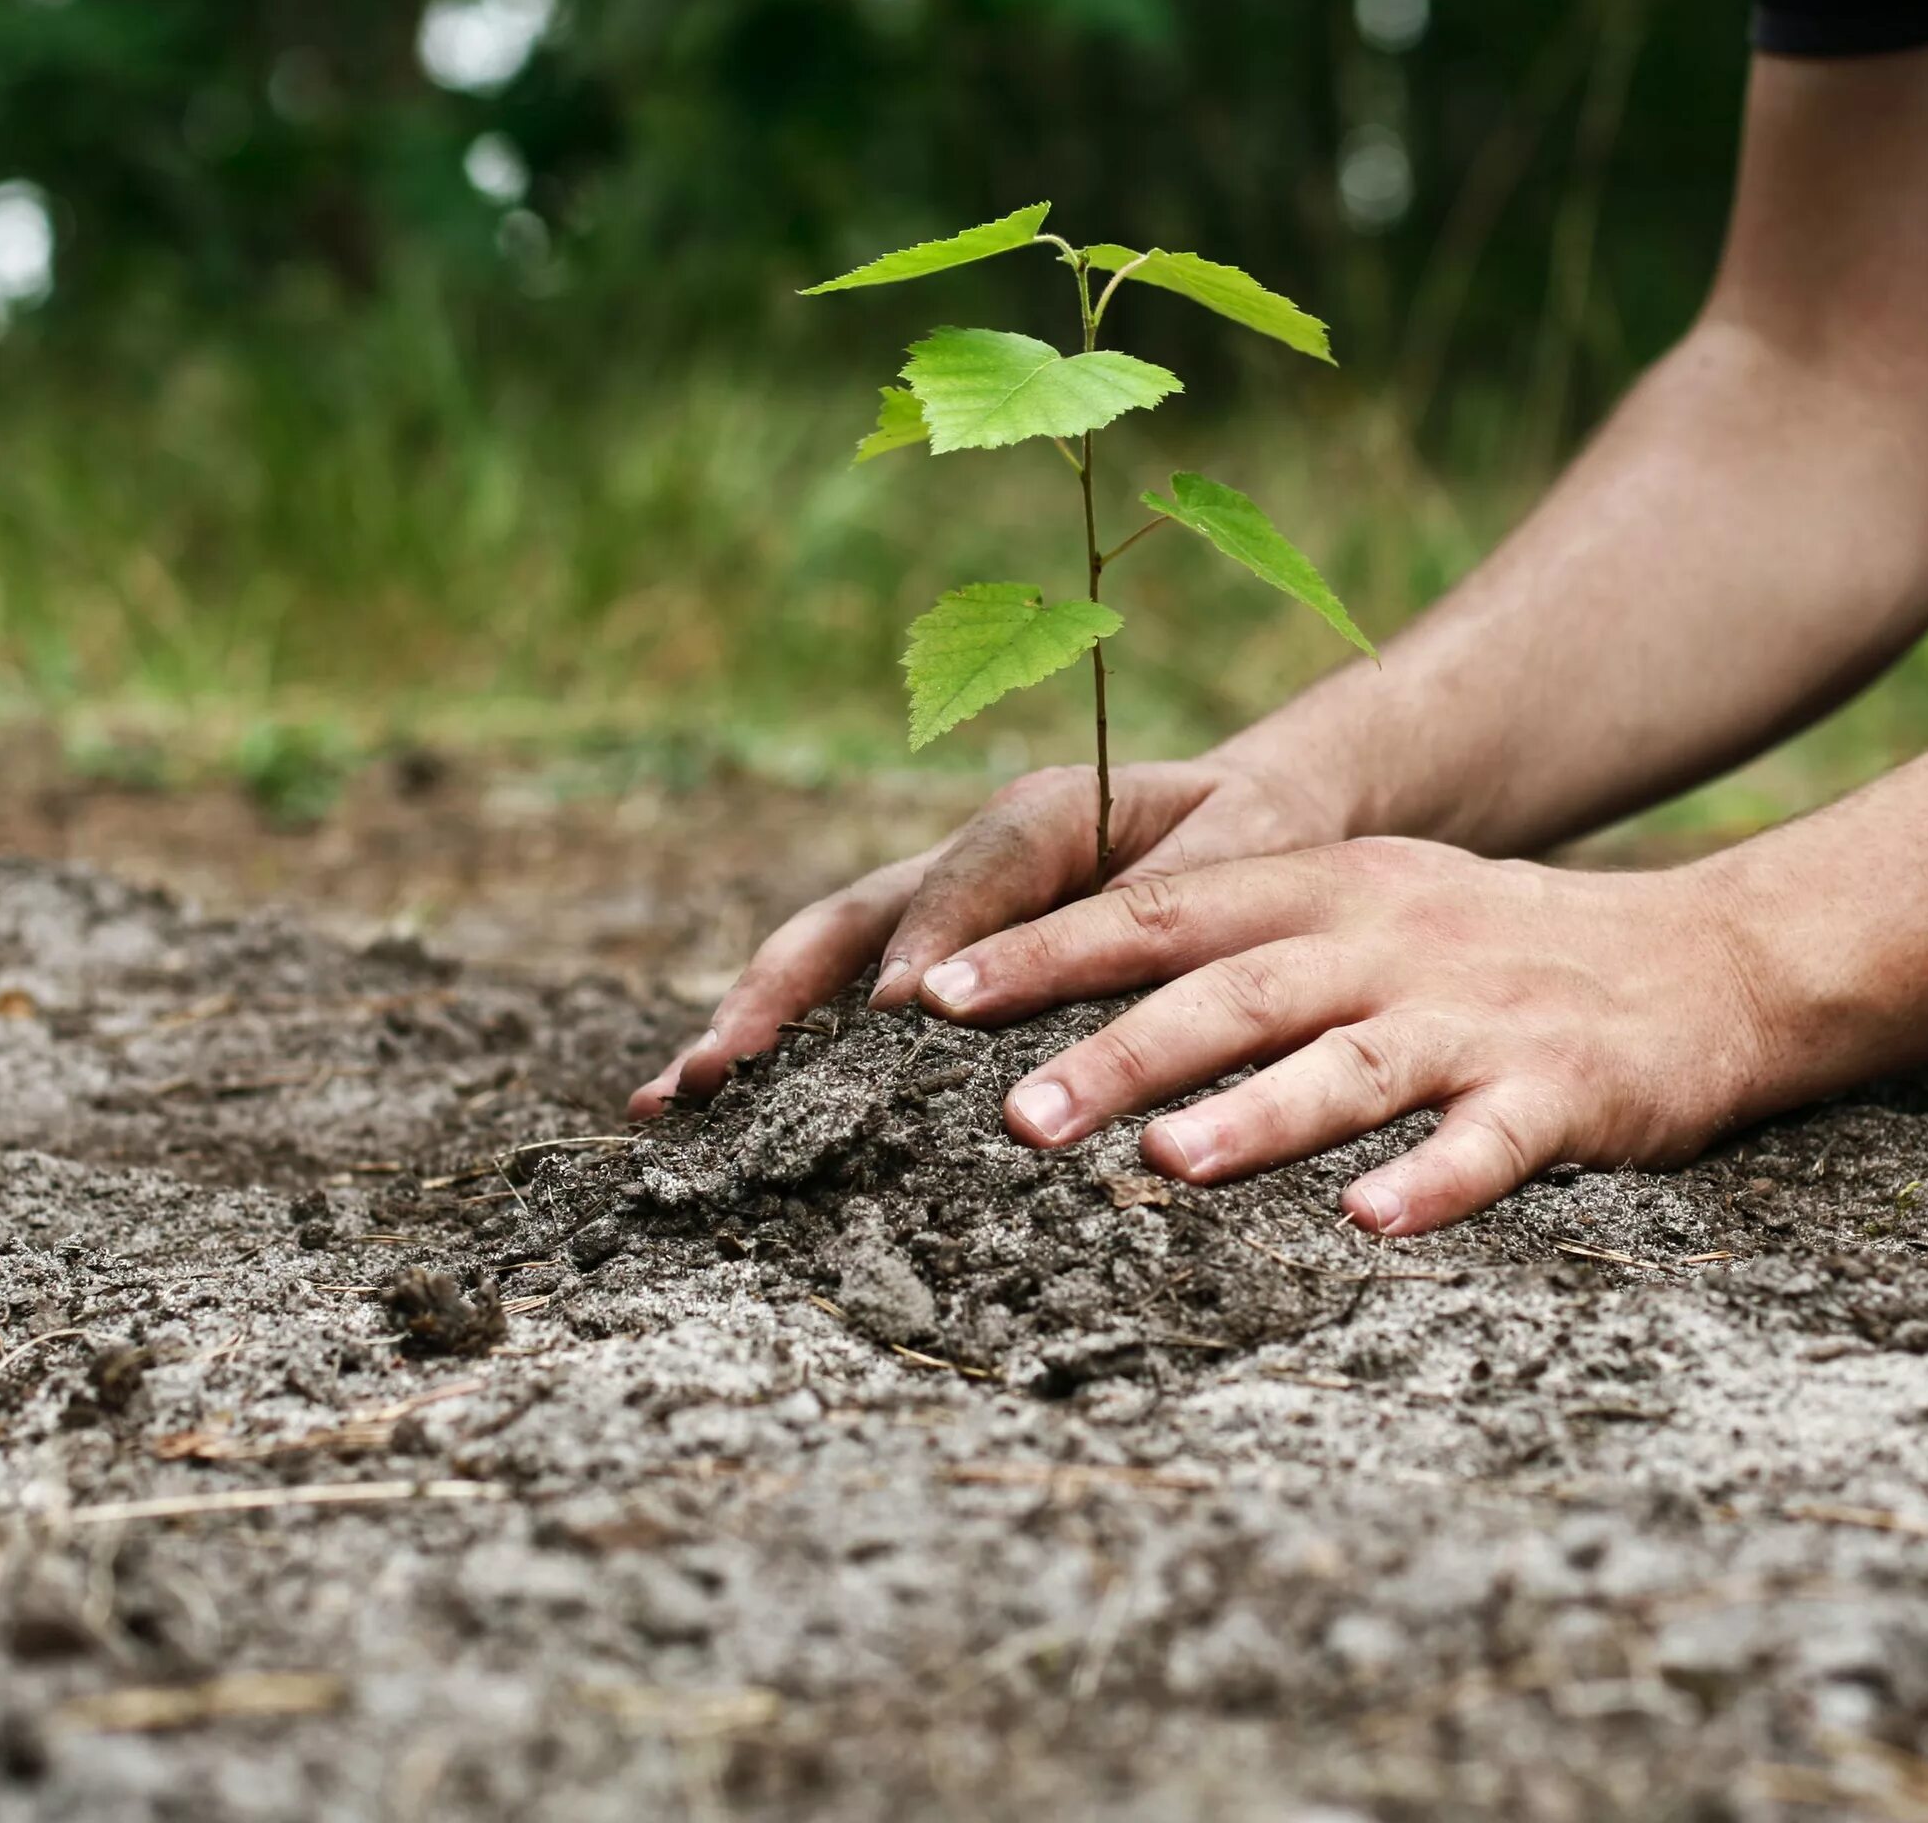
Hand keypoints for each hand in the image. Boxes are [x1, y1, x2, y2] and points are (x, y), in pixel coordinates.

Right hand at [627, 754, 1347, 1117]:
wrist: (1257, 817)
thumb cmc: (1257, 839)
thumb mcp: (1244, 854)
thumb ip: (1173, 899)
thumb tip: (1095, 966)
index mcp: (1045, 815)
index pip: (973, 875)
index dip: (932, 939)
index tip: (898, 1015)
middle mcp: (967, 859)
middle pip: (849, 919)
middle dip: (777, 994)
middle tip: (715, 1072)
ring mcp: (935, 911)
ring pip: (823, 961)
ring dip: (748, 1026)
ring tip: (670, 1100)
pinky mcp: (930, 960)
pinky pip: (843, 999)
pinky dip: (779, 1051)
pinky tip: (713, 1113)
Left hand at [907, 838, 1771, 1233]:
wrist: (1709, 960)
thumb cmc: (1495, 950)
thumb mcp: (1363, 909)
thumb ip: (1235, 942)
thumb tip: (1063, 997)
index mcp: (1326, 891)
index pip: (1161, 912)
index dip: (1045, 950)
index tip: (931, 992)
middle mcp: (1388, 941)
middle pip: (1234, 990)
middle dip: (1118, 1048)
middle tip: (1012, 1114)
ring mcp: (1475, 1016)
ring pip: (1350, 1062)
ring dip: (1257, 1115)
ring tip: (1166, 1166)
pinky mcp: (1563, 1090)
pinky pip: (1488, 1142)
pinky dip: (1431, 1182)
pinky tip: (1371, 1225)